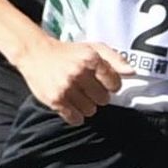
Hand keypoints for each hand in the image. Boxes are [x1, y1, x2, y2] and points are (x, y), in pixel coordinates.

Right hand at [14, 35, 131, 124]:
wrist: (35, 53)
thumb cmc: (69, 52)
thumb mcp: (94, 48)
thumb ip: (115, 59)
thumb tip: (132, 73)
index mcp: (91, 59)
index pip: (115, 84)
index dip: (111, 85)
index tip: (102, 82)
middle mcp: (78, 72)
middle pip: (104, 100)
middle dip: (98, 95)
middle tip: (87, 88)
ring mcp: (66, 87)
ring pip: (91, 111)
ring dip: (86, 106)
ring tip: (78, 94)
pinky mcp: (55, 99)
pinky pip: (75, 119)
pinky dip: (75, 116)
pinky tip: (71, 105)